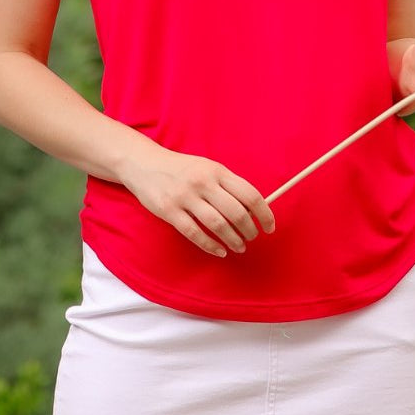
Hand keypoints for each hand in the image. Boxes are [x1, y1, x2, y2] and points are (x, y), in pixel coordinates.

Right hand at [119, 147, 274, 257]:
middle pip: (236, 212)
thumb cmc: (182, 168)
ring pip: (217, 225)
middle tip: (252, 238)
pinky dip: (211, 246)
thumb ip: (227, 185)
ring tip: (240, 247)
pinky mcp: (169, 212)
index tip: (270, 226)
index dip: (264, 213)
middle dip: (249, 230)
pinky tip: (220, 251)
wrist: (144, 163)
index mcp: (217, 171)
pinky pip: (194, 233)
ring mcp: (185, 197)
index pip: (249, 194)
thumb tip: (252, 209)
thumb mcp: (207, 168)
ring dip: (233, 240)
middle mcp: (203, 183)